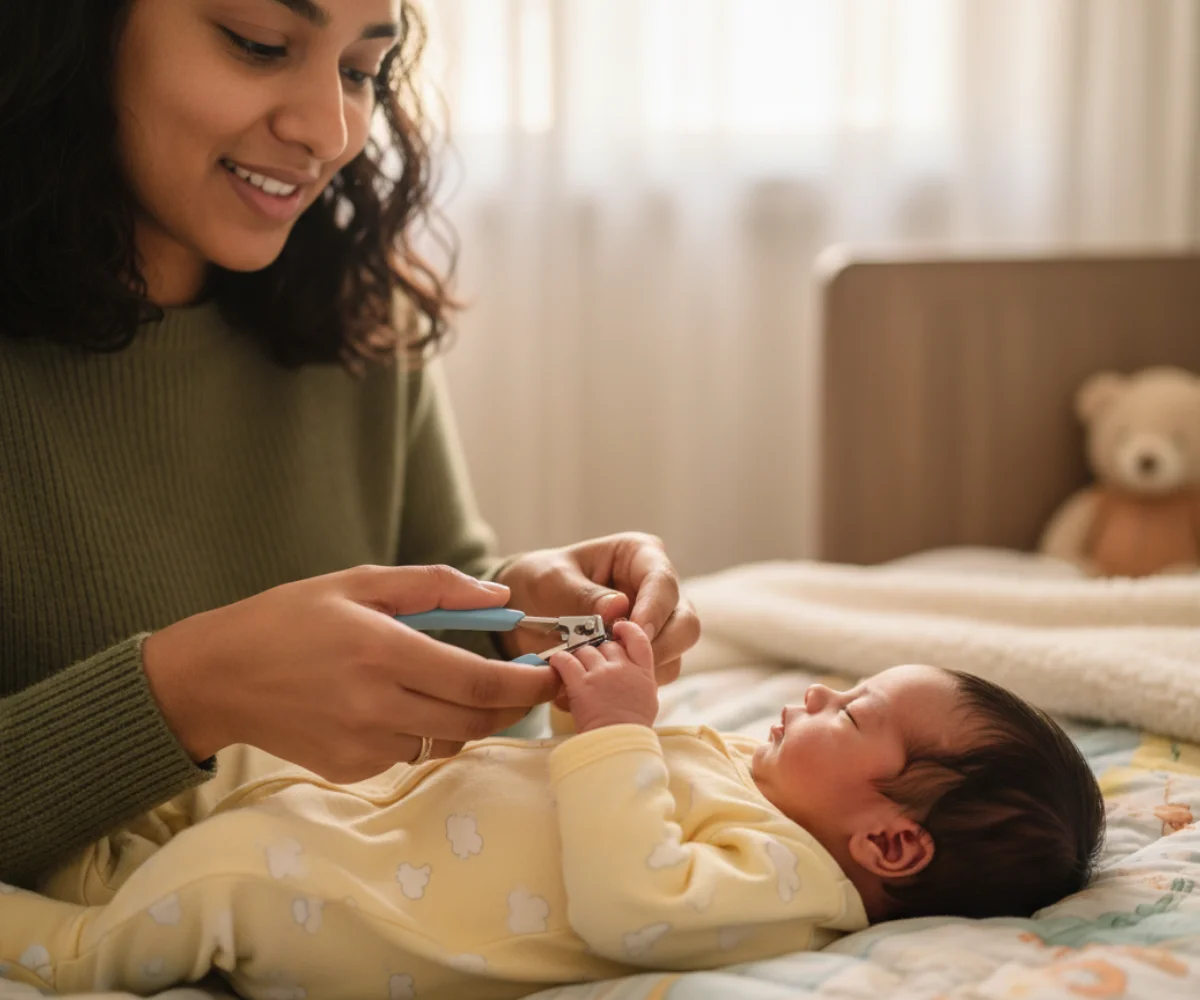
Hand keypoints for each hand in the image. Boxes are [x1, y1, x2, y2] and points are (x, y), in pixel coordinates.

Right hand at [142, 565, 560, 783]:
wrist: (217, 676)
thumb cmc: (290, 618)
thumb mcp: (359, 583)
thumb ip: (435, 587)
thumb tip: (500, 599)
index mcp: (381, 650)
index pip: (477, 681)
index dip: (526, 684)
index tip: (553, 674)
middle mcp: (375, 704)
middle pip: (473, 720)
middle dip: (512, 706)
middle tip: (528, 686)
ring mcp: (362, 743)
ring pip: (445, 741)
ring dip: (466, 719)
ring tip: (457, 688)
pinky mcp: (349, 768)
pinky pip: (408, 754)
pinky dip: (421, 732)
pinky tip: (399, 705)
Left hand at [495, 533, 700, 708]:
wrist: (526, 607)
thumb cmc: (542, 580)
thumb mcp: (553, 579)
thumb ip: (584, 593)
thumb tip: (619, 608)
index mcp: (640, 556)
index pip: (663, 582)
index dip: (654, 610)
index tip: (633, 632)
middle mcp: (657, 591)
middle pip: (684, 624)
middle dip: (658, 647)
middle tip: (623, 661)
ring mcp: (656, 625)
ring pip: (675, 655)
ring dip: (643, 671)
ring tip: (602, 677)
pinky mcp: (646, 654)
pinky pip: (654, 676)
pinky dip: (629, 686)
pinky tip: (597, 689)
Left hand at [549, 621, 658, 731]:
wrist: (617, 745)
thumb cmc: (631, 729)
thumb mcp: (647, 698)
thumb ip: (639, 677)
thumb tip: (630, 667)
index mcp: (643, 672)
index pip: (638, 637)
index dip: (626, 629)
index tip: (618, 628)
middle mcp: (623, 667)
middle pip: (607, 644)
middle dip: (599, 652)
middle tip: (592, 665)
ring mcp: (601, 674)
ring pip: (586, 650)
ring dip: (579, 658)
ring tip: (576, 670)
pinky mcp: (580, 683)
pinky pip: (566, 660)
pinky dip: (559, 660)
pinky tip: (557, 664)